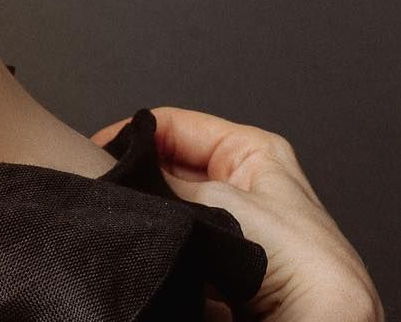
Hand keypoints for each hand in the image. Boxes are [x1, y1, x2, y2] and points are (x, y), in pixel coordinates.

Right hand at [90, 107, 383, 321]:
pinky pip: (176, 252)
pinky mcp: (220, 274)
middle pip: (169, 170)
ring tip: (135, 221)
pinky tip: (150, 252)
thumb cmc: (303, 266)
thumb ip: (166, 181)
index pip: (176, 126)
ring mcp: (229, 232)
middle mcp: (241, 188)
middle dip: (142, 181)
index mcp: (253, 153)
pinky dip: (161, 254)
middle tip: (113, 189)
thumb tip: (120, 171)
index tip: (97, 151)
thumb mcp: (222, 201)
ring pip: (170, 214)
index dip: (134, 135)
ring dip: (152, 221)